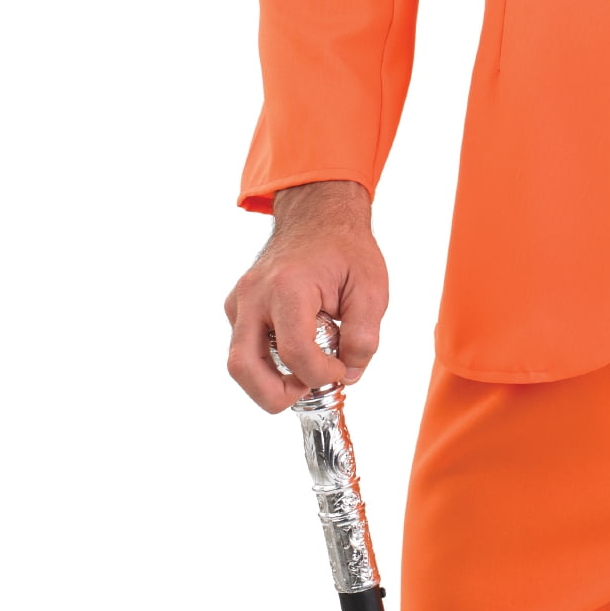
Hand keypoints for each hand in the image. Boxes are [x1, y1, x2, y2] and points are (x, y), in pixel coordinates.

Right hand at [224, 180, 388, 412]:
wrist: (319, 215)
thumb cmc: (345, 248)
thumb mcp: (372, 288)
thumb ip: (364, 337)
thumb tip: (349, 374)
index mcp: (289, 286)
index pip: (296, 352)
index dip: (321, 374)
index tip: (341, 369)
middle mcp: (255, 294)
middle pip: (243, 367)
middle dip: (276, 395)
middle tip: (309, 388)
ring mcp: (240, 300)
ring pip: (238, 362)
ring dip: (269, 382)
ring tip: (306, 371)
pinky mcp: (237, 306)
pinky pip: (244, 347)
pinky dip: (266, 362)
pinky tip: (297, 349)